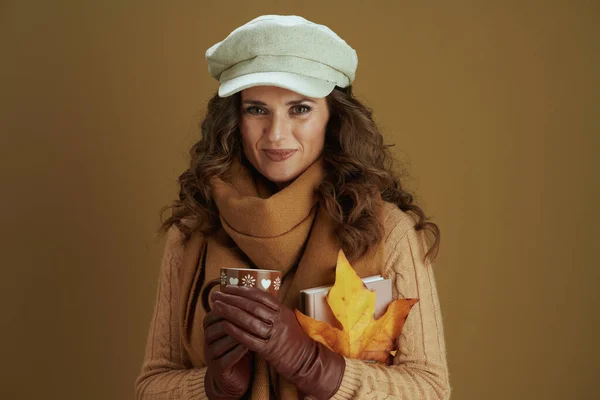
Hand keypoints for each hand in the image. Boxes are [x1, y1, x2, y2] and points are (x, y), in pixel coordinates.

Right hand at [203, 310, 252, 399]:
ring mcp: (210, 354)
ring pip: (220, 342)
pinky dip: (237, 352)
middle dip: (233, 319)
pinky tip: (248, 347)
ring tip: (250, 331)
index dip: (231, 307)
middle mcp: (207, 339)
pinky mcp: (217, 369)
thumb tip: (253, 289)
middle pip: (217, 325)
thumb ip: (240, 312)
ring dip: (235, 335)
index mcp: (211, 326)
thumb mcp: (238, 327)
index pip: (216, 312)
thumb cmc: (238, 345)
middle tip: (250, 315)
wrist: (234, 374)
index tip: (248, 302)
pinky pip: (225, 359)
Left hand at [212, 286, 345, 399]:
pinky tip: (225, 325)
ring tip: (216, 307)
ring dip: (230, 312)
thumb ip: (272, 309)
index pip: (260, 296)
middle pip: (252, 306)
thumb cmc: (293, 339)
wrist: (306, 360)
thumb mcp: (286, 318)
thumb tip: (253, 297)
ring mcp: (274, 335)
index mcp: (282, 310)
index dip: (242, 290)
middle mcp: (279, 320)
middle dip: (231, 299)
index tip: (228, 288)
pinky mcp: (270, 350)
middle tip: (216, 295)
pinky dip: (236, 332)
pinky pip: (250, 339)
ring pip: (249, 321)